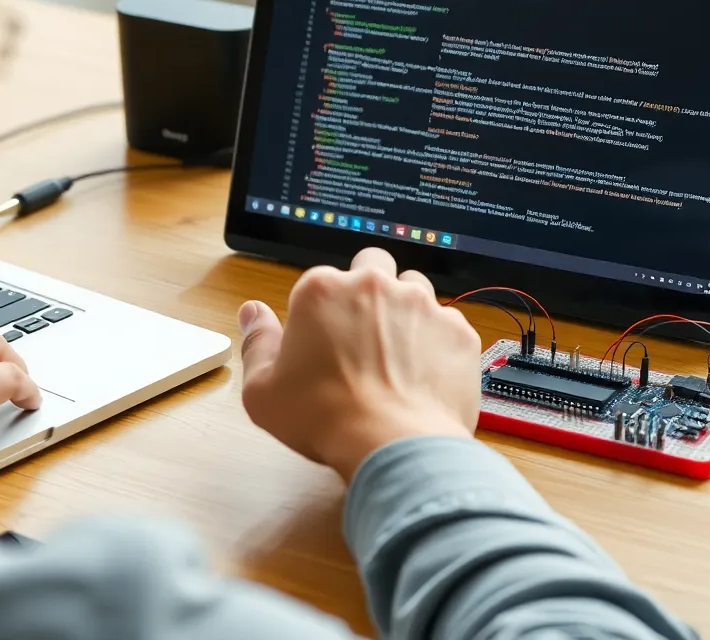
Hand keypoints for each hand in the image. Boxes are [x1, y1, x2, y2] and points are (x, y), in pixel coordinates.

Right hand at [238, 247, 481, 482]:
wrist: (394, 446)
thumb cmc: (323, 418)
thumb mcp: (263, 390)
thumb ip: (257, 342)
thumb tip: (253, 312)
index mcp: (322, 290)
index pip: (321, 280)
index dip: (322, 309)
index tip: (323, 340)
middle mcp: (374, 285)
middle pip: (372, 264)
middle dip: (368, 287)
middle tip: (362, 332)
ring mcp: (422, 304)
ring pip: (415, 287)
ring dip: (405, 309)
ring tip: (397, 351)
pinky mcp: (457, 331)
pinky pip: (448, 324)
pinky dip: (438, 343)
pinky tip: (425, 375)